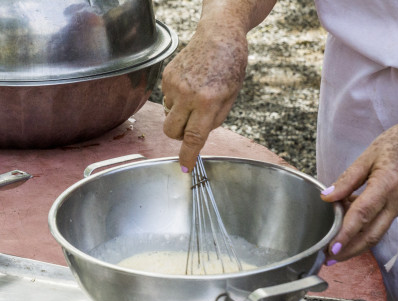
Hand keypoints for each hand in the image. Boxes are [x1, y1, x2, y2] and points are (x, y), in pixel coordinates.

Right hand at [161, 0, 276, 171]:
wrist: (219, 36)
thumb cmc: (230, 66)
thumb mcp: (231, 96)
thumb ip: (214, 119)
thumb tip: (197, 137)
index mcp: (208, 101)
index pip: (194, 137)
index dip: (187, 156)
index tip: (183, 168)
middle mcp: (188, 94)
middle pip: (172, 131)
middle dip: (179, 135)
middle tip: (191, 127)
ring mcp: (174, 85)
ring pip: (169, 115)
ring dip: (179, 114)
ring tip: (195, 95)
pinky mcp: (166, 77)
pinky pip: (167, 99)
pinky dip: (177, 97)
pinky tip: (190, 83)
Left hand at [320, 113, 397, 261]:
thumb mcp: (369, 155)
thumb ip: (347, 179)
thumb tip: (327, 197)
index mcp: (386, 185)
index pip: (362, 215)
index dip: (346, 233)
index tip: (332, 248)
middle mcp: (396, 201)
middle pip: (371, 234)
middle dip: (350, 251)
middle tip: (329, 260)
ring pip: (377, 233)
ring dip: (356, 245)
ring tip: (335, 252)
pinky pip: (380, 223)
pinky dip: (364, 230)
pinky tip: (347, 229)